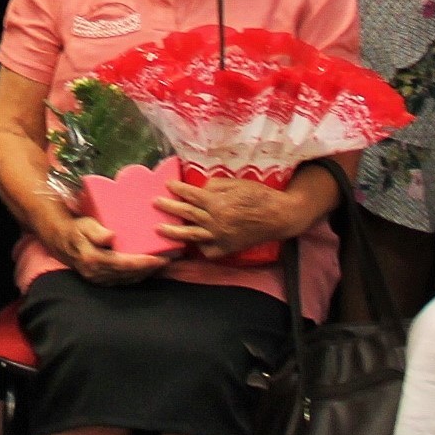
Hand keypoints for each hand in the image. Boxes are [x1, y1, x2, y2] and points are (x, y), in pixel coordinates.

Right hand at [53, 213, 168, 286]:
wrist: (62, 243)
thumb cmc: (77, 230)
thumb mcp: (85, 225)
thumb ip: (96, 231)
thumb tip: (110, 237)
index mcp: (93, 259)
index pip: (123, 264)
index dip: (142, 263)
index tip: (158, 259)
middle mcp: (96, 273)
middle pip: (128, 274)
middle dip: (148, 269)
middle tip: (167, 261)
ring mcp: (99, 279)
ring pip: (127, 279)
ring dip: (145, 273)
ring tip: (161, 265)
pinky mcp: (101, 281)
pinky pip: (123, 281)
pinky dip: (136, 276)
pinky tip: (147, 269)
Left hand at [155, 175, 305, 258]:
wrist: (278, 216)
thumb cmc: (259, 196)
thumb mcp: (237, 183)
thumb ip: (216, 185)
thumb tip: (201, 188)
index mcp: (217, 203)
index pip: (191, 195)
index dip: (178, 190)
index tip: (167, 185)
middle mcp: (216, 221)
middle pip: (186, 214)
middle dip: (169, 208)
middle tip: (155, 203)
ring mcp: (220, 237)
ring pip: (191, 235)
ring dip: (173, 232)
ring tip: (159, 229)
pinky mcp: (227, 248)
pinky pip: (208, 251)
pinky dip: (200, 247)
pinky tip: (193, 243)